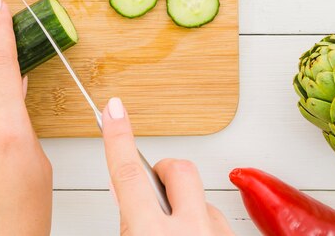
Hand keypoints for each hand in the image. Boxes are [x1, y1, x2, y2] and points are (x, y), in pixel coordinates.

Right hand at [102, 98, 233, 235]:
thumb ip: (128, 223)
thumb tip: (125, 194)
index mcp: (152, 234)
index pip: (129, 173)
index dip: (119, 136)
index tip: (115, 110)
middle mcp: (191, 231)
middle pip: (178, 169)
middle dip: (163, 171)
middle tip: (153, 191)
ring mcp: (217, 235)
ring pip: (202, 197)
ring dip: (186, 207)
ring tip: (174, 232)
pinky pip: (219, 219)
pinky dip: (205, 225)